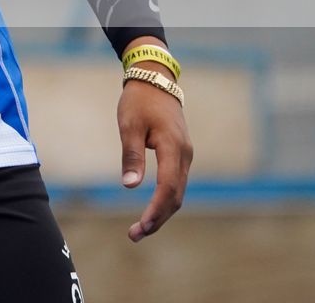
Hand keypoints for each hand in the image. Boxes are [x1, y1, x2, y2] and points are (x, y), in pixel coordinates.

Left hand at [119, 78, 191, 241]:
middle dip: (158, 218)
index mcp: (173, 147)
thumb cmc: (139, 100)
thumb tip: (131, 186)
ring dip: (162, 212)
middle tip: (135, 234)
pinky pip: (177, 183)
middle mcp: (185, 154)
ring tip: (141, 228)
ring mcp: (185, 154)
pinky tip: (152, 209)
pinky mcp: (181, 154)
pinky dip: (166, 199)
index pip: (168, 187)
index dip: (156, 210)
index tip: (141, 227)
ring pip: (178, 191)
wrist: (155, 79)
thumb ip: (131, 155)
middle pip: (176, 196)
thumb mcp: (129, 125)